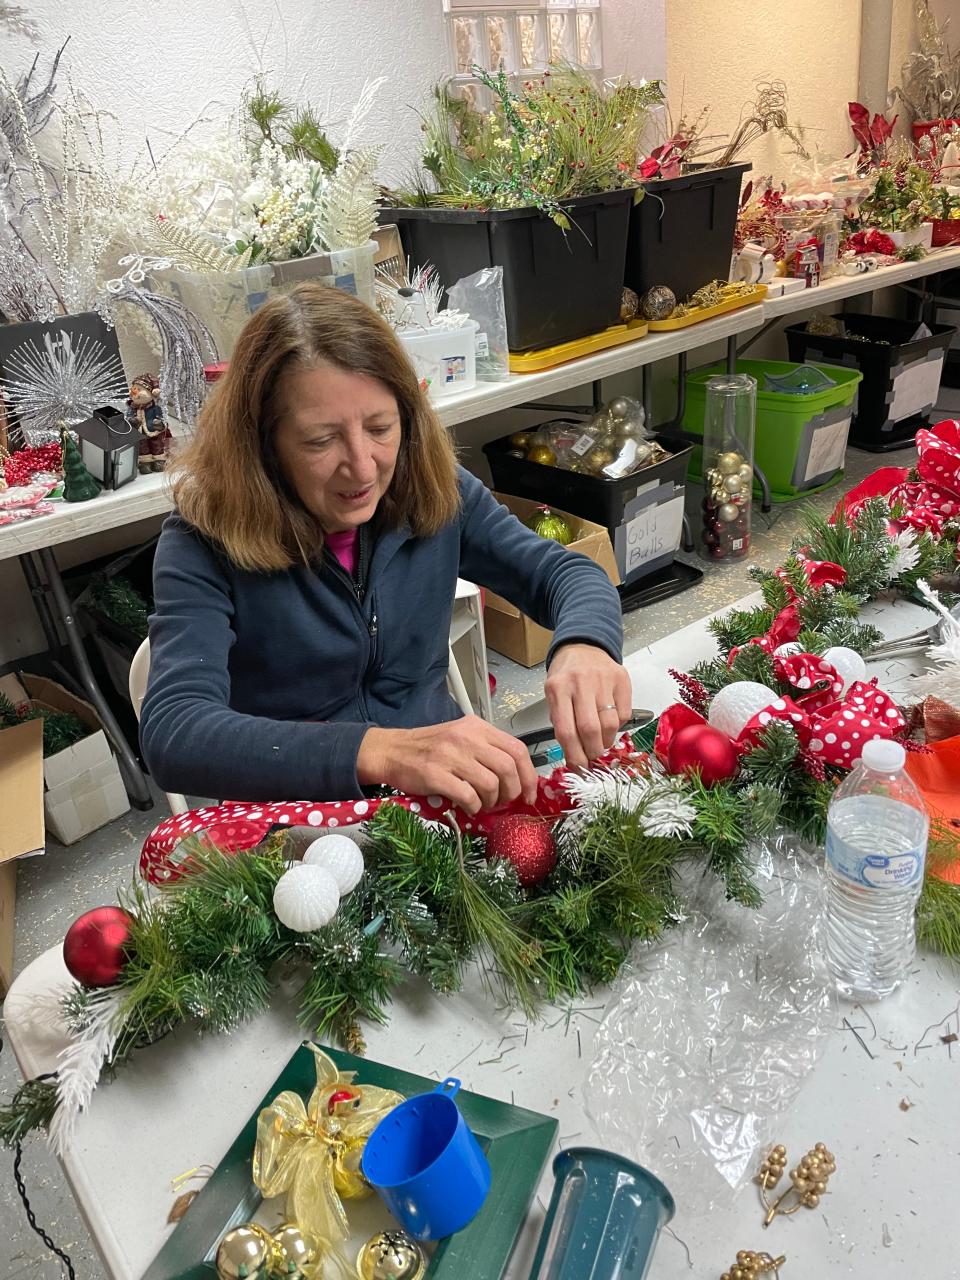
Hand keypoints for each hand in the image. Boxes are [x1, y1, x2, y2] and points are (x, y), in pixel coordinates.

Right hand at [357, 715, 538, 815]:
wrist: (391, 751)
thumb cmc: (428, 748)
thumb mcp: (461, 737)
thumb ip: (488, 751)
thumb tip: (516, 779)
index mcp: (477, 727)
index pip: (517, 749)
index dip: (528, 776)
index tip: (528, 794)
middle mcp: (466, 737)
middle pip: (508, 768)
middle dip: (511, 792)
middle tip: (503, 801)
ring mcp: (450, 755)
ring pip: (490, 784)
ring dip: (491, 801)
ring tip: (482, 804)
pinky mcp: (435, 774)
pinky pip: (468, 796)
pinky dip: (473, 807)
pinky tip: (467, 807)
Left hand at [544, 644, 631, 769]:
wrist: (583, 646)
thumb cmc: (566, 675)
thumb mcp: (553, 694)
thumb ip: (561, 720)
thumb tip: (574, 754)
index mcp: (557, 688)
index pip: (566, 730)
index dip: (574, 755)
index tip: (578, 767)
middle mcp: (580, 682)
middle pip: (590, 729)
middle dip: (592, 751)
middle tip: (591, 757)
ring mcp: (603, 679)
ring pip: (610, 724)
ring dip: (606, 741)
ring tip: (600, 742)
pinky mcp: (622, 679)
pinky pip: (624, 714)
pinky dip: (618, 726)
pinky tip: (609, 723)